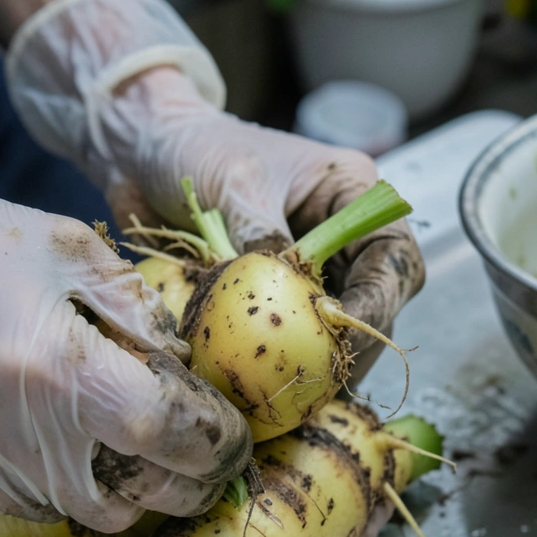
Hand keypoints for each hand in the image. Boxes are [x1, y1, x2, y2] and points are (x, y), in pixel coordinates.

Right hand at [0, 91, 251, 531]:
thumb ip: (136, 309)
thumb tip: (180, 362)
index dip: (214, 444)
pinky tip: (75, 452)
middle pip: (131, 499)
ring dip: (125, 494)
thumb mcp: (71, 248)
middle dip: (182, 487)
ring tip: (140, 459)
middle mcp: (22, 428)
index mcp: (62, 366)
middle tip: (203, 465)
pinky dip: (67, 490)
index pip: (166, 434)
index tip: (231, 438)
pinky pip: (29, 506)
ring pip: (81, 513)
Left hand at [5, 0, 425, 377]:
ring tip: (295, 389)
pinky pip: (292, 335)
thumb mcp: (236, 185)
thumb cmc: (196, 147)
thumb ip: (265, 238)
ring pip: (338, 327)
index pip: (393, 256)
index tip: (343, 334)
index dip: (378, 300)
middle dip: (353, 342)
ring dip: (319, 359)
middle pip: (375, 301)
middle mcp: (342, 234)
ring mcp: (311, 268)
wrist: (143, 150)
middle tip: (321, 379)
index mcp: (351, 193)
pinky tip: (265, 382)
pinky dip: (282, 359)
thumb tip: (285, 293)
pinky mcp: (276, 295)